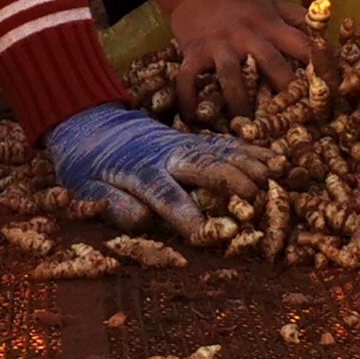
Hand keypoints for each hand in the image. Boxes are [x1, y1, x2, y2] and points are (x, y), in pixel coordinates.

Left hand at [43, 104, 267, 238]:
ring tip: (275, 180)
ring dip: (248, 165)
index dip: (184, 214)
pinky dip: (251, 151)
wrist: (90, 122)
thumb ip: (111, 204)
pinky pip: (226, 143)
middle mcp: (167, 154)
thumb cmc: (87, 165)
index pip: (164, 194)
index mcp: (139, 171)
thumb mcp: (84, 188)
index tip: (204, 236)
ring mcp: (184, 143)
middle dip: (231, 183)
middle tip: (256, 202)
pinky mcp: (193, 139)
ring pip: (220, 151)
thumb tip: (142, 220)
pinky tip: (274, 160)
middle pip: (203, 165)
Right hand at [133, 0, 315, 115]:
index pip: (303, 45)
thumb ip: (298, 18)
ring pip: (232, 77)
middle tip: (296, 119)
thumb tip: (328, 33)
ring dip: (239, 103)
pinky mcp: (194, 52)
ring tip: (247, 126)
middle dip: (286, 91)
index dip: (321, 66)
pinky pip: (189, 79)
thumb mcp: (272, 2)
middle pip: (272, 64)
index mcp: (271, 24)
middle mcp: (248, 35)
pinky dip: (189, 100)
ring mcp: (220, 44)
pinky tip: (193, 118)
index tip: (333, 90)